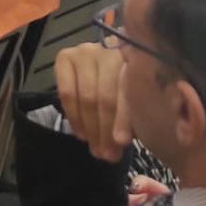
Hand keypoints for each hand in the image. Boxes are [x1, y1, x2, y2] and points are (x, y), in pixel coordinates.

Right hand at [55, 42, 130, 162]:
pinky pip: (67, 91)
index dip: (124, 117)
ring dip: (90, 128)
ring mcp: (85, 51)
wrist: (112, 69)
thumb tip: (119, 141)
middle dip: (105, 130)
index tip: (122, 142)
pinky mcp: (65, 56)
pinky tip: (81, 133)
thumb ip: (134, 115)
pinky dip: (74, 116)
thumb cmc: (130, 90)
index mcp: (136, 60)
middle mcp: (109, 50)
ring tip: (96, 149)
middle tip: (107, 155)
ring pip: (86, 96)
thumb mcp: (139, 102)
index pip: (127, 91)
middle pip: (105, 95)